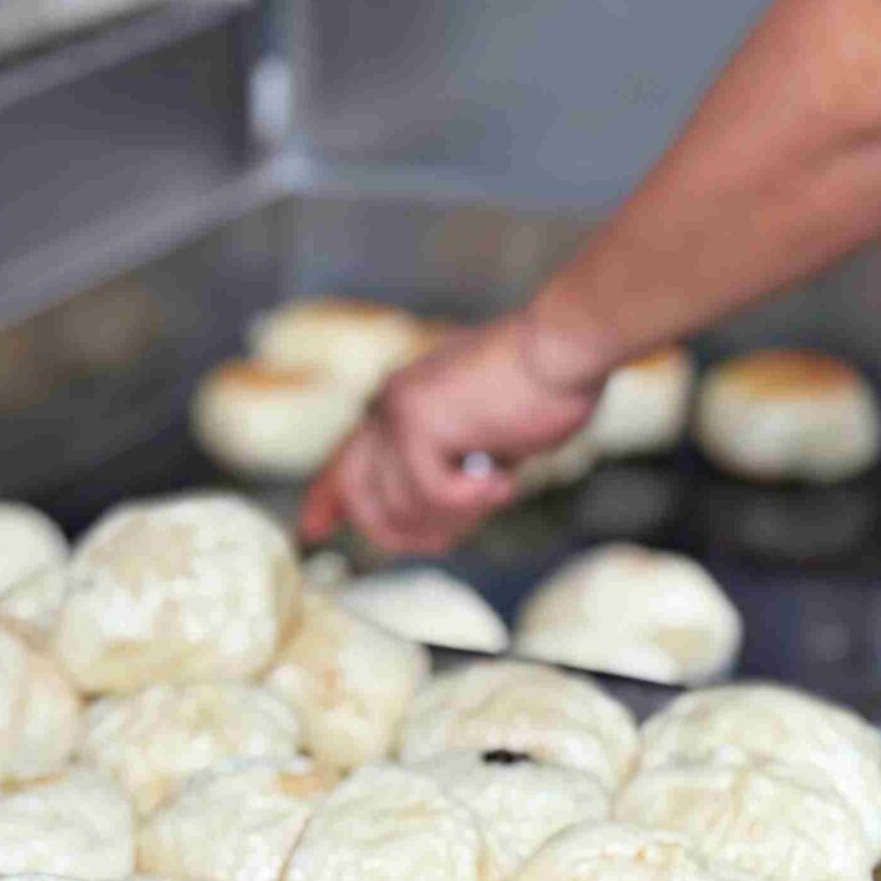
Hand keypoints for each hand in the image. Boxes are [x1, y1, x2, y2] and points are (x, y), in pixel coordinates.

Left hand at [297, 315, 602, 553]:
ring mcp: (398, 414)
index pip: (346, 459)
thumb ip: (449, 465)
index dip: (327, 498)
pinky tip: (504, 478)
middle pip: (362, 496)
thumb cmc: (545, 385)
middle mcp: (388, 405)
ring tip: (495, 490)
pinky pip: (432, 497)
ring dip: (455, 518)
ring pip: (402, 507)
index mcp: (399, 402)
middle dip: (400, 531)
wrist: (567, 345)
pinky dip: (474, 501)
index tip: (312, 529)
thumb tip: (430, 516)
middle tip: (448, 536)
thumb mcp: (484, 433)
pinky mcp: (418, 424)